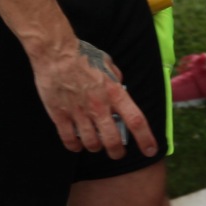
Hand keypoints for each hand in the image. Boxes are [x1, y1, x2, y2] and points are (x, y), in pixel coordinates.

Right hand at [32, 41, 156, 158]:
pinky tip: (76, 145)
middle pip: (113, 140)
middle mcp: (98, 106)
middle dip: (117, 152)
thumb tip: (120, 85)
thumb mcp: (107, 62)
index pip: (136, 121)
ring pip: (91, 143)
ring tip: (95, 145)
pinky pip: (69, 139)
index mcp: (114, 92)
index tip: (150, 150)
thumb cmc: (81, 54)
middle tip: (117, 153)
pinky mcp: (60, 115)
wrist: (55, 52)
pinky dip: (74, 146)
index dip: (145, 139)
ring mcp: (79, 112)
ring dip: (95, 148)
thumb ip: (115, 77)